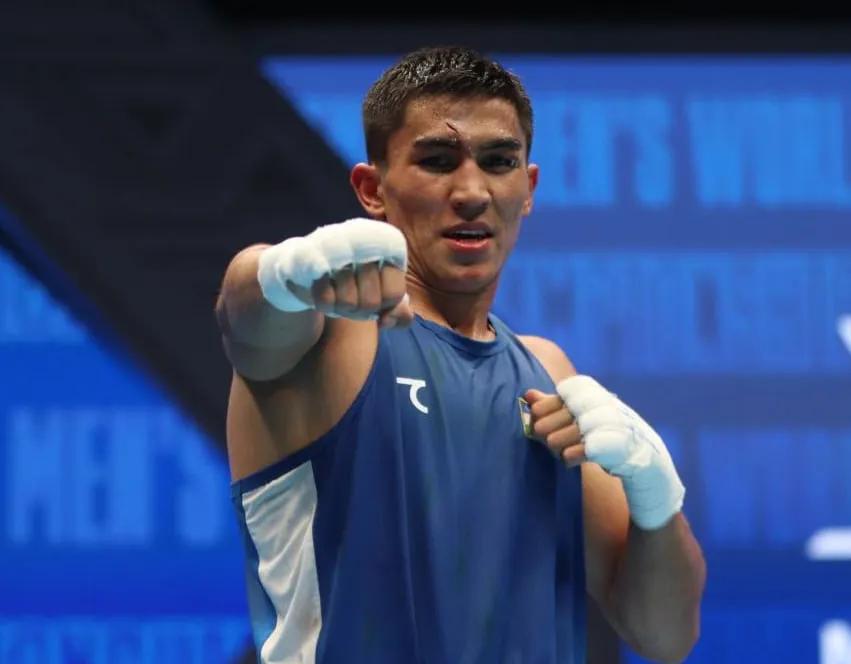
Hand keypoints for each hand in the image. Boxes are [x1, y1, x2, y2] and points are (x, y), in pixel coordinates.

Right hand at [258, 218, 413, 327]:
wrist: (304, 266)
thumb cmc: (351, 282)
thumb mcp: (382, 297)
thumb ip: (398, 313)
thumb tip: (386, 319)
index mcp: (387, 243)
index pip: (394, 294)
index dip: (384, 306)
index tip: (375, 295)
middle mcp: (364, 239)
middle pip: (371, 303)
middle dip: (359, 311)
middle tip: (350, 297)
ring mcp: (336, 245)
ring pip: (348, 303)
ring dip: (340, 308)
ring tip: (337, 293)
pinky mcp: (310, 256)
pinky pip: (325, 299)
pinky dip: (324, 305)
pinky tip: (323, 291)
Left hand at [526, 376, 684, 529]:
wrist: (641, 453)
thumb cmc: (602, 430)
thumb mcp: (577, 414)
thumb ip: (553, 404)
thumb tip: (528, 394)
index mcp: (592, 392)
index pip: (560, 395)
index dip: (544, 408)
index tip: (537, 417)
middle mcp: (601, 404)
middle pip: (560, 416)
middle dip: (546, 429)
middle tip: (546, 438)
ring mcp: (608, 425)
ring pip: (567, 434)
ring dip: (556, 445)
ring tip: (559, 450)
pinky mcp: (612, 447)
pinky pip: (579, 452)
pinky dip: (569, 457)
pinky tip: (569, 459)